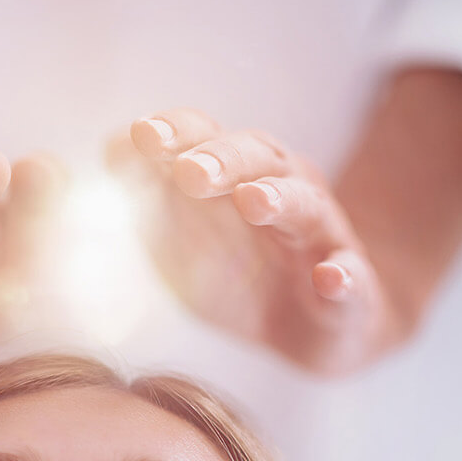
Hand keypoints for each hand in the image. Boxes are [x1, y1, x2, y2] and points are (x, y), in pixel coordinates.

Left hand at [116, 108, 394, 373]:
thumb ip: (146, 192)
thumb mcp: (179, 233)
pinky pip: (351, 277)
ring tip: (252, 201)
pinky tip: (330, 277)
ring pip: (306, 206)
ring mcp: (321, 237)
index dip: (177, 132)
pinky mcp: (351, 290)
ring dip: (279, 199)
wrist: (311, 329)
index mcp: (236, 173)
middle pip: (257, 158)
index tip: (142, 134)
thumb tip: (110, 148)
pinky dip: (343, 276)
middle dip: (222, 160)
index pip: (206, 136)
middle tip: (189, 171)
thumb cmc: (236, 269)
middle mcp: (284, 190)